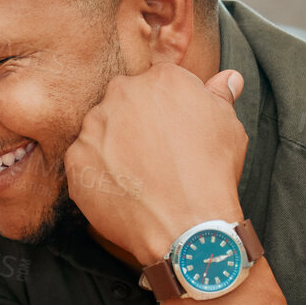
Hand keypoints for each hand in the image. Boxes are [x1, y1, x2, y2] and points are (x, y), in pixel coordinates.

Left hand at [64, 61, 247, 263]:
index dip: (164, 110)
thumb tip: (228, 79)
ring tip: (138, 176)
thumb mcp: (228, 128)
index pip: (155, 83)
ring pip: (100, 130)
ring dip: (114, 146)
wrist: (186, 224)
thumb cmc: (211, 174)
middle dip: (134, 122)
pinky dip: (99, 173)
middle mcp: (123, 94)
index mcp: (161, 79)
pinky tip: (123, 189)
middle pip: (123, 101)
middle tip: (153, 154)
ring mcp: (95, 127)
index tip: (169, 131)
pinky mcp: (77, 158)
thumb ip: (220, 97)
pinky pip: (84, 161)